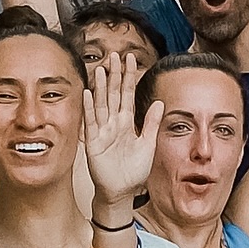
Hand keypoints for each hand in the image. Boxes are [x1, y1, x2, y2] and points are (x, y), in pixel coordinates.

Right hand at [83, 54, 161, 211]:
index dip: (129, 77)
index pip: (128, 95)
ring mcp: (102, 131)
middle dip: (115, 75)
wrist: (122, 191)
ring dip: (102, 87)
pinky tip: (89, 93)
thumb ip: (152, 124)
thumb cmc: (134, 170)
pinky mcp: (93, 142)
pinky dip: (90, 108)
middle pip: (114, 95)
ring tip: (103, 69)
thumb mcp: (148, 145)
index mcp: (127, 123)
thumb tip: (160, 103)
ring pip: (102, 104)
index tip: (130, 59)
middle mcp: (113, 124)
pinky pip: (91, 122)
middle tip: (115, 56)